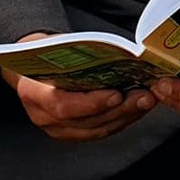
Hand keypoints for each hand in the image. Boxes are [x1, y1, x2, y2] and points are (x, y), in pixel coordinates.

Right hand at [1, 33, 156, 140]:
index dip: (91, 102)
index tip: (117, 94)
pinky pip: (99, 131)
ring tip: (147, 100)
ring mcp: (56, 129)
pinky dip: (121, 119)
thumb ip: (78, 53)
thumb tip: (118, 53)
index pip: (62, 105)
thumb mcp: (57, 46)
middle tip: (145, 96)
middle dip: (119, 109)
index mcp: (32, 91)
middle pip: (85, 121)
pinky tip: (137, 107)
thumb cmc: (49, 51)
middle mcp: (42, 116)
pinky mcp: (70, 133)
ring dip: (126, 115)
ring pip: (95, 129)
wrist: (32, 64)